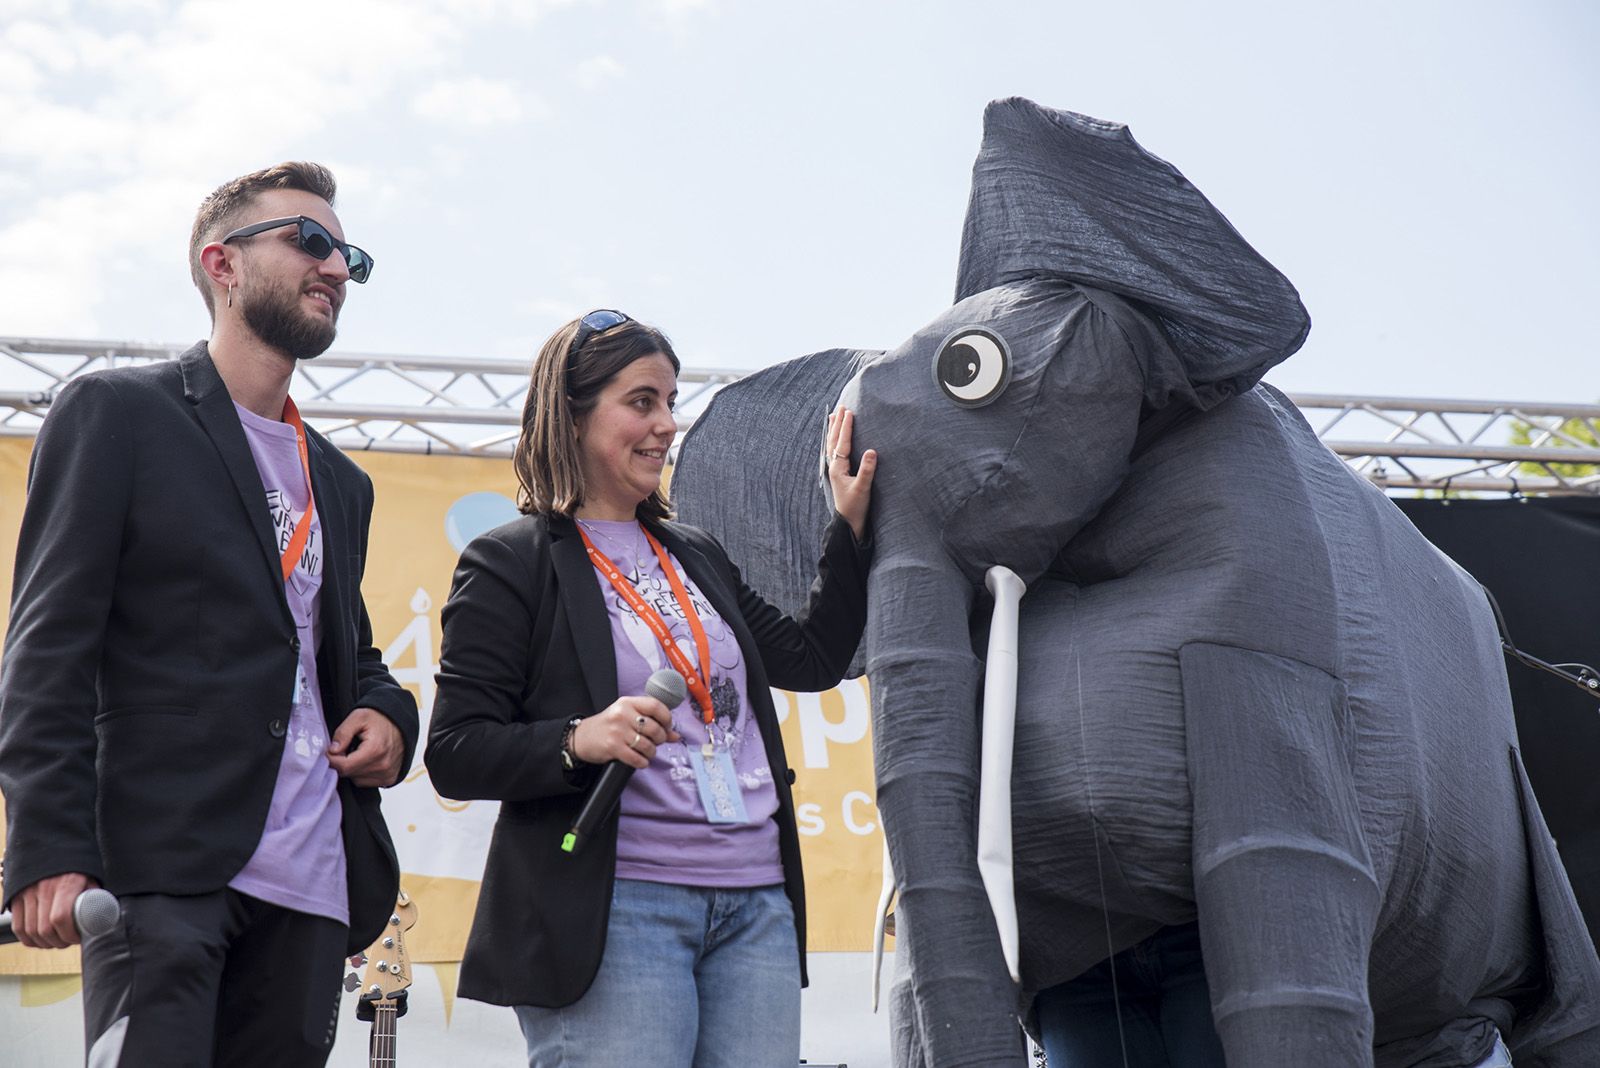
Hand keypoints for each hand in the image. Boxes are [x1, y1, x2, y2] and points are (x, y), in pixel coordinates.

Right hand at [9, 872, 97, 948]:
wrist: (53, 847)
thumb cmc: (77, 865)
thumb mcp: (90, 876)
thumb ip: (95, 895)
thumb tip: (104, 915)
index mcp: (66, 883)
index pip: (60, 918)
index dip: (69, 934)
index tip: (78, 938)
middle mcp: (43, 888)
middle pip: (45, 929)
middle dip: (58, 942)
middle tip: (69, 941)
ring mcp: (27, 893)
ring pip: (30, 931)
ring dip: (44, 943)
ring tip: (56, 942)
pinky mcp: (16, 897)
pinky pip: (18, 926)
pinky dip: (28, 939)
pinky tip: (39, 941)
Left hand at [328, 707, 405, 786]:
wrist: (401, 723)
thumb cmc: (380, 719)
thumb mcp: (358, 717)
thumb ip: (343, 733)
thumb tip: (332, 751)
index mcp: (375, 750)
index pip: (344, 766)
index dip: (332, 759)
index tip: (330, 751)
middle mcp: (383, 765)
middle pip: (349, 773)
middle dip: (342, 762)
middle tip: (345, 748)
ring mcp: (387, 774)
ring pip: (356, 780)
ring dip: (352, 769)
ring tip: (358, 753)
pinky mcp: (389, 779)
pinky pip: (366, 782)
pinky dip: (361, 773)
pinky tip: (366, 760)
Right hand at [572, 695, 681, 769]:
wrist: (580, 738)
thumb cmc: (608, 726)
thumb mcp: (627, 718)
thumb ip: (651, 723)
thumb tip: (676, 735)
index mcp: (627, 703)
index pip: (656, 706)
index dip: (667, 718)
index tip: (667, 726)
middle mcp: (622, 714)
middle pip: (654, 728)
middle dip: (660, 738)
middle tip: (655, 741)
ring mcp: (617, 731)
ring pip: (647, 745)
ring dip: (651, 752)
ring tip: (646, 752)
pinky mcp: (612, 747)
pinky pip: (637, 758)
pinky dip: (642, 762)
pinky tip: (640, 760)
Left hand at [826, 406, 876, 540]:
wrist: (848, 522)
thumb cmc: (855, 507)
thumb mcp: (863, 489)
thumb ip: (867, 470)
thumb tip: (872, 451)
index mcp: (838, 468)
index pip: (842, 443)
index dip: (846, 427)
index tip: (849, 412)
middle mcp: (834, 467)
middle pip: (834, 440)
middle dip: (838, 423)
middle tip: (842, 406)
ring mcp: (835, 469)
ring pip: (832, 444)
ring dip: (834, 428)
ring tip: (835, 414)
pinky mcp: (839, 473)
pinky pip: (834, 450)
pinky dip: (835, 439)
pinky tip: (836, 437)